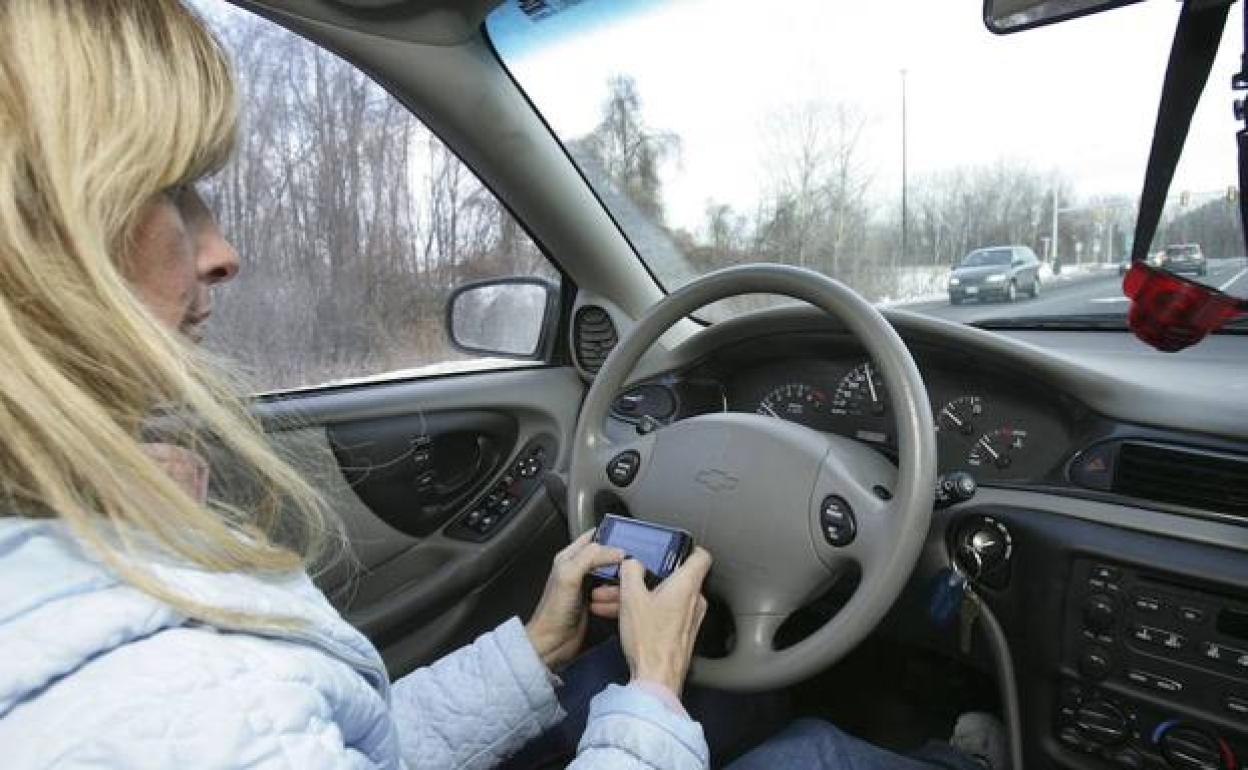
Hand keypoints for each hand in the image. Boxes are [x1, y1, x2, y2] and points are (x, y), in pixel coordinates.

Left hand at [525, 530, 624, 669]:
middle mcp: (581, 569)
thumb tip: (617, 551)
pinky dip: (622, 592)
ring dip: (622, 576)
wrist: (552, 643)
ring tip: (632, 577)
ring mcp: (590, 586)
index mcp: (570, 557)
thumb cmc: (553, 611)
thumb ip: (590, 558)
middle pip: (606, 555)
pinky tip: (628, 593)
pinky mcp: (599, 602)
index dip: (610, 534)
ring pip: (613, 573)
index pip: (593, 536)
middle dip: (621, 556)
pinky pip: (615, 591)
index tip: (629, 537)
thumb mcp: (569, 576)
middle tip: (637, 559)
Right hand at [618, 547, 711, 695]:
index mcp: (687, 585)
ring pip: (662, 597)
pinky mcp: (680, 634)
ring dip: (636, 595)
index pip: (700, 556)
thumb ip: (631, 571)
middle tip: (620, 580)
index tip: (670, 548)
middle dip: (642, 578)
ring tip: (608, 600)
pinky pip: (662, 613)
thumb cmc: (649, 639)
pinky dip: (643, 610)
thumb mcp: (632, 597)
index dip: (686, 548)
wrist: (656, 679)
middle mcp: (694, 600)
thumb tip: (632, 562)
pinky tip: (618, 615)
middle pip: (671, 578)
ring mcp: (689, 619)